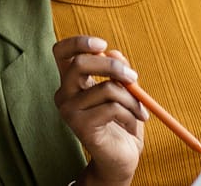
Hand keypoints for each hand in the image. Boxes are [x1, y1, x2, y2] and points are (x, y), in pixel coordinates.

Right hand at [53, 36, 146, 185]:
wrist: (121, 158)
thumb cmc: (121, 121)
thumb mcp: (123, 90)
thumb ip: (117, 70)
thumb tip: (114, 52)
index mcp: (71, 82)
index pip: (61, 52)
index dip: (78, 42)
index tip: (102, 44)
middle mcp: (64, 94)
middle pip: (80, 63)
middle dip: (112, 66)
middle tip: (133, 77)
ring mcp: (69, 111)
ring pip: (106, 88)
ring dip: (131, 98)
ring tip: (139, 111)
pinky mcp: (80, 126)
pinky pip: (113, 108)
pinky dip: (130, 114)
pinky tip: (132, 124)